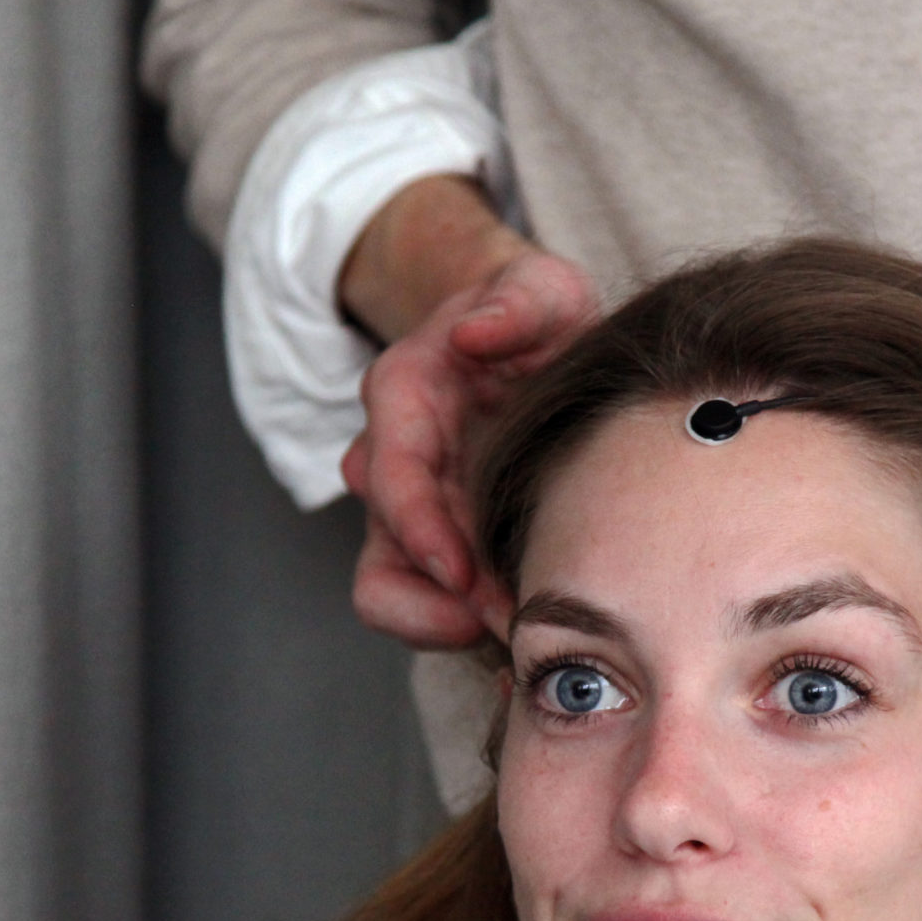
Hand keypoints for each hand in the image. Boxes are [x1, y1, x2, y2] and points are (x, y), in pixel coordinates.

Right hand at [341, 248, 597, 646]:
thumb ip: (515, 301)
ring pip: (389, 588)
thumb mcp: (539, 288)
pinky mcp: (440, 539)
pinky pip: (429, 600)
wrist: (534, 339)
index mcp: (404, 393)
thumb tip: (475, 333)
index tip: (461, 574)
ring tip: (516, 632)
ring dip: (445, 623)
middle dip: (436, 600)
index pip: (391, 471)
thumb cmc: (536, 315)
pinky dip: (464, 623)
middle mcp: (394, 456)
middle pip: (382, 551)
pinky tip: (519, 623)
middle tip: (508, 624)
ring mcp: (413, 506)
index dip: (419, 528)